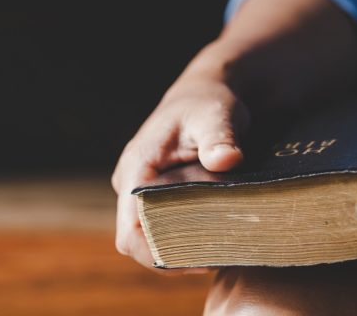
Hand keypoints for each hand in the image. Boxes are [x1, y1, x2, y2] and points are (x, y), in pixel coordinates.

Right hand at [111, 73, 249, 271]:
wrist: (205, 96)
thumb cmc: (206, 103)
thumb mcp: (216, 114)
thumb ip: (219, 136)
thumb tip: (226, 160)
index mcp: (136, 167)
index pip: (130, 232)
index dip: (156, 254)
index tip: (197, 260)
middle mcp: (132, 183)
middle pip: (140, 241)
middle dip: (173, 255)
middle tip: (217, 257)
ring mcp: (142, 191)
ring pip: (152, 237)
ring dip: (181, 248)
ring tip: (220, 248)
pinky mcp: (156, 196)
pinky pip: (163, 227)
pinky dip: (186, 237)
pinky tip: (216, 237)